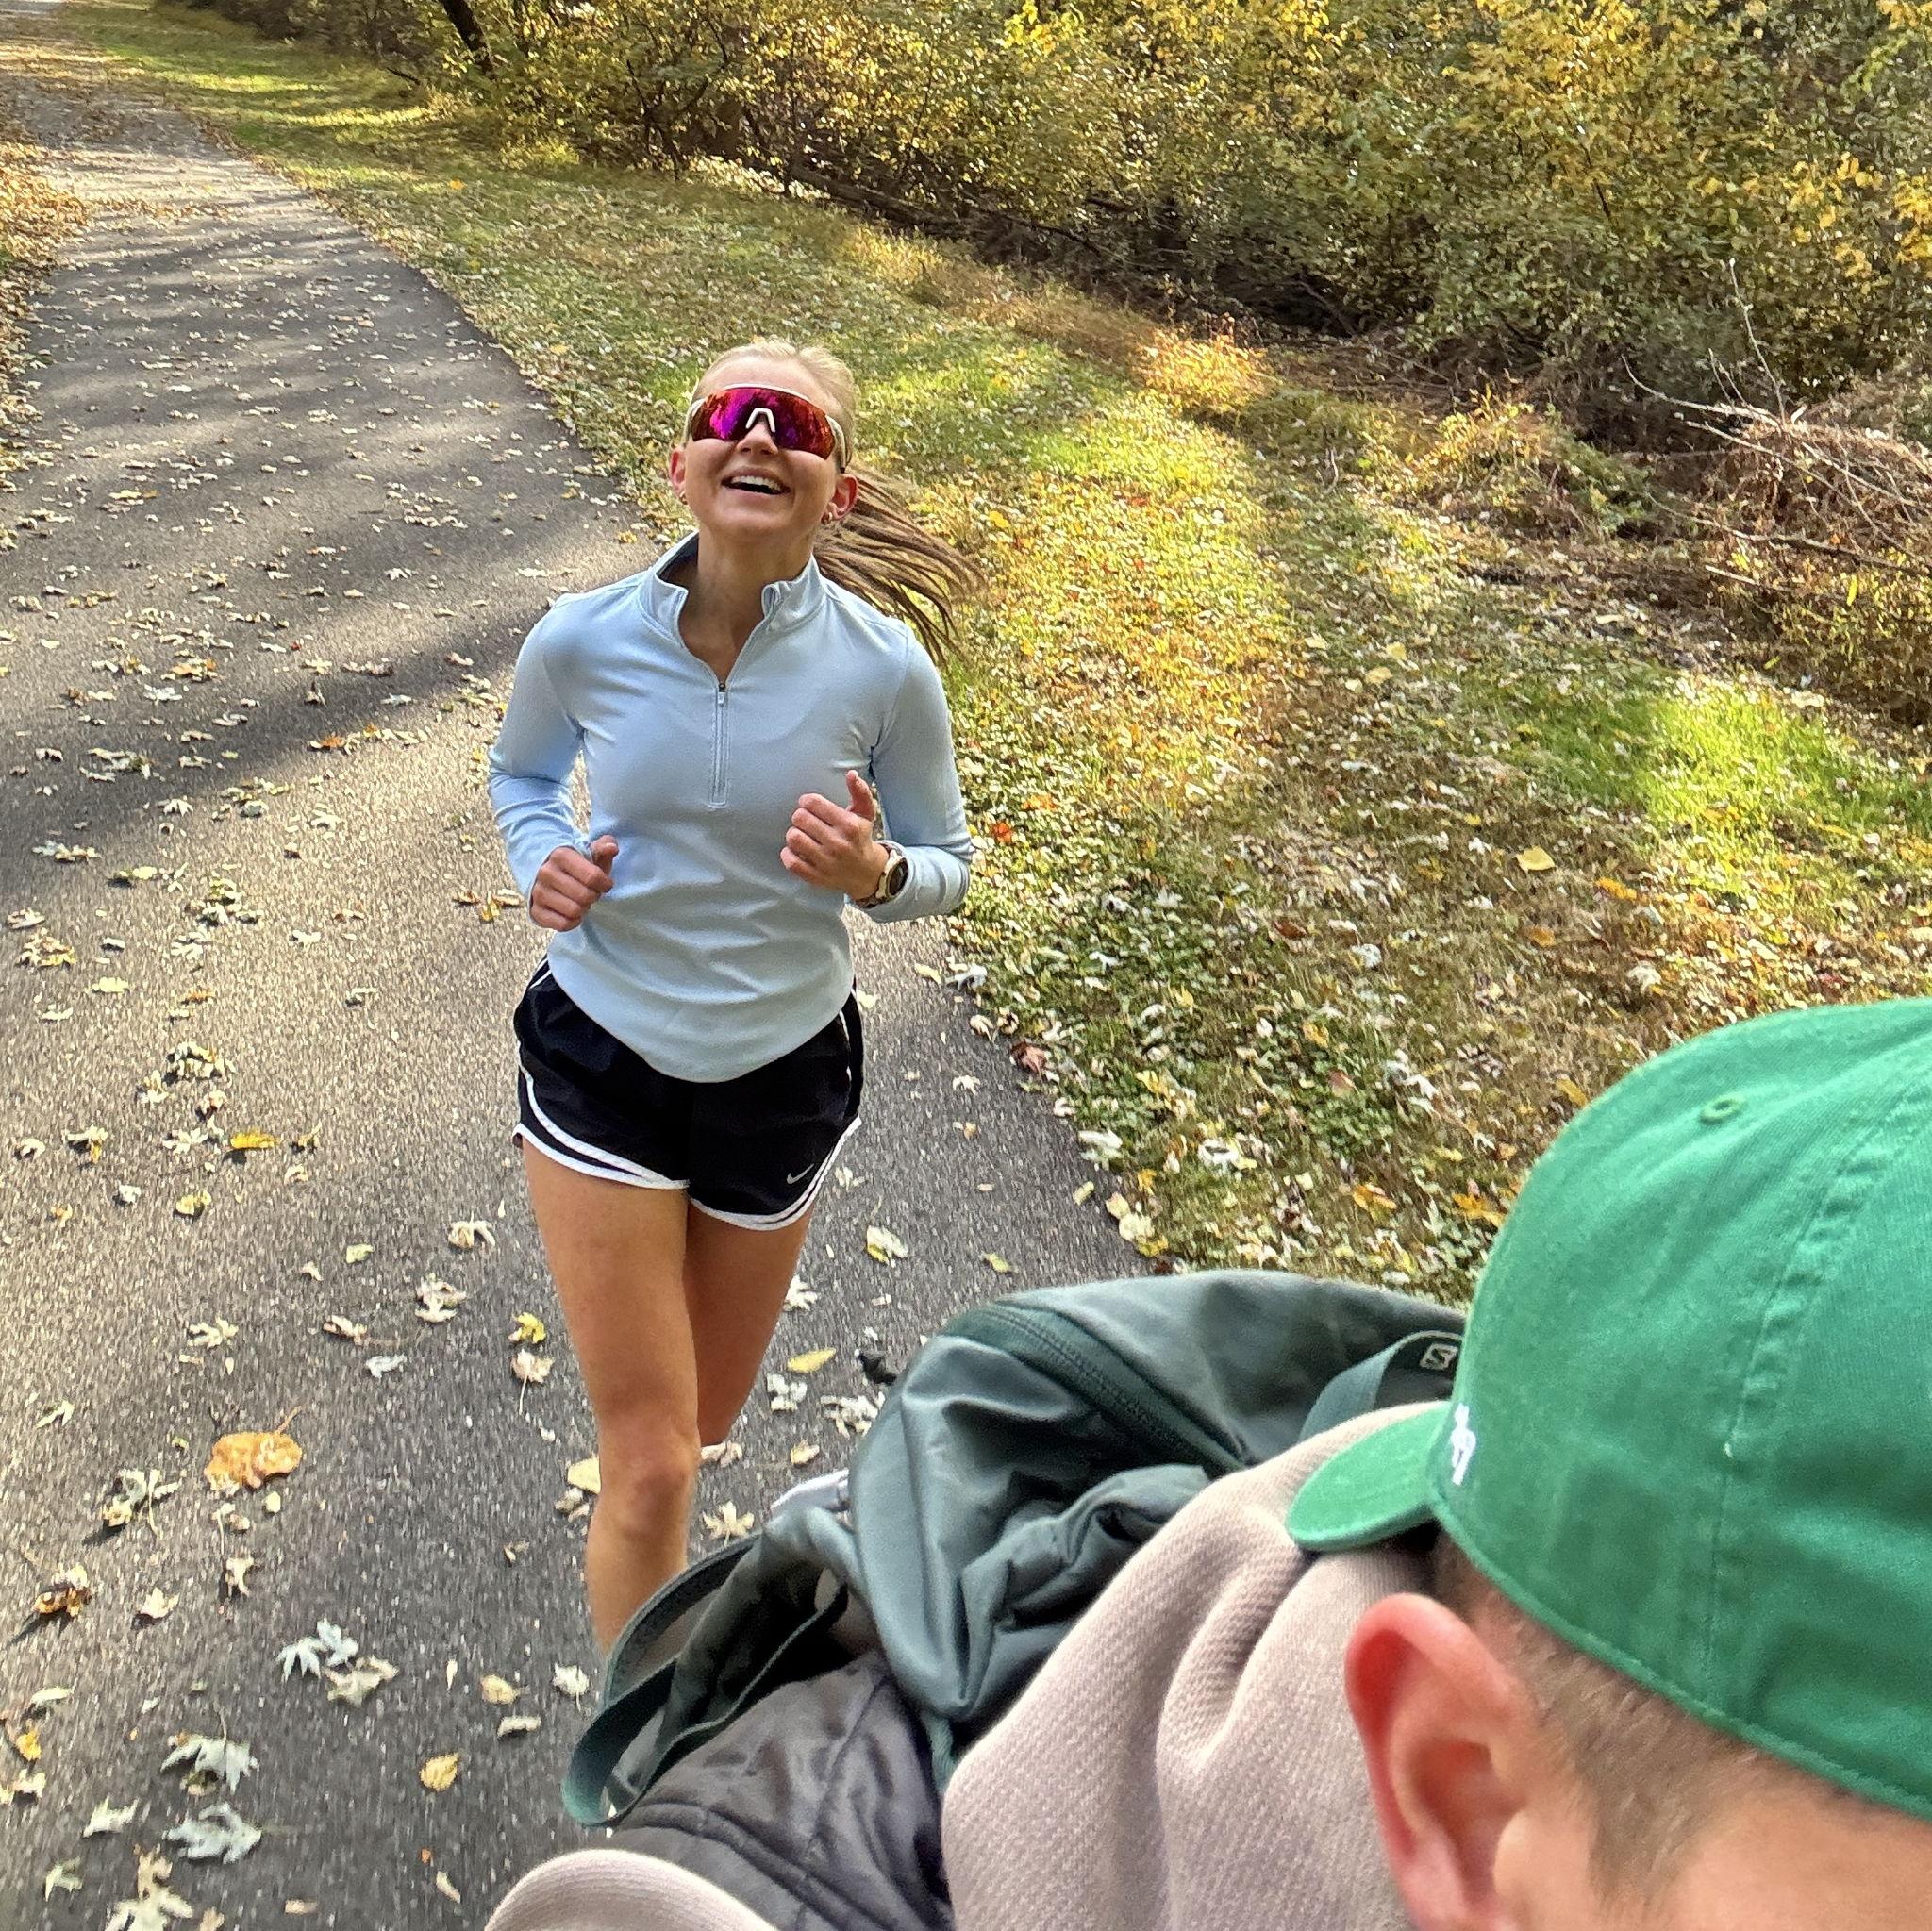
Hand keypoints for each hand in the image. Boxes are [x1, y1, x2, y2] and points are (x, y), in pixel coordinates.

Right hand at [530, 836, 616, 930]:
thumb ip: (604, 847)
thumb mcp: (590, 852)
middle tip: (591, 893)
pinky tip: (573, 913)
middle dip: (594, 896)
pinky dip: (573, 921)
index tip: (605, 884)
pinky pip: (562, 924)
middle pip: (585, 896)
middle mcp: (546, 873)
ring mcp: (538, 892)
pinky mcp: (535, 911)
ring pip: (574, 911)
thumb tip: (612, 847)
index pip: (592, 877)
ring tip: (581, 901)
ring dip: (584, 909)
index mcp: (560, 855)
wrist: (546, 872)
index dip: (605, 884)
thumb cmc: (576, 864)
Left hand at [783, 770, 888, 897]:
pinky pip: (791, 862)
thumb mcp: (865, 813)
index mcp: (849, 825)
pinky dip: (788, 853)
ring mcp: (826, 862)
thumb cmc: (861, 837)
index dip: (806, 801)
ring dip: (794, 833)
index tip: (808, 806)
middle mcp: (838, 844)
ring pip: (793, 838)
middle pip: (800, 819)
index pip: (813, 803)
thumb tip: (851, 774)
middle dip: (800, 817)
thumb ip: (859, 791)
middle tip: (805, 821)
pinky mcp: (816, 876)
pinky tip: (796, 850)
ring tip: (801, 834)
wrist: (866, 873)